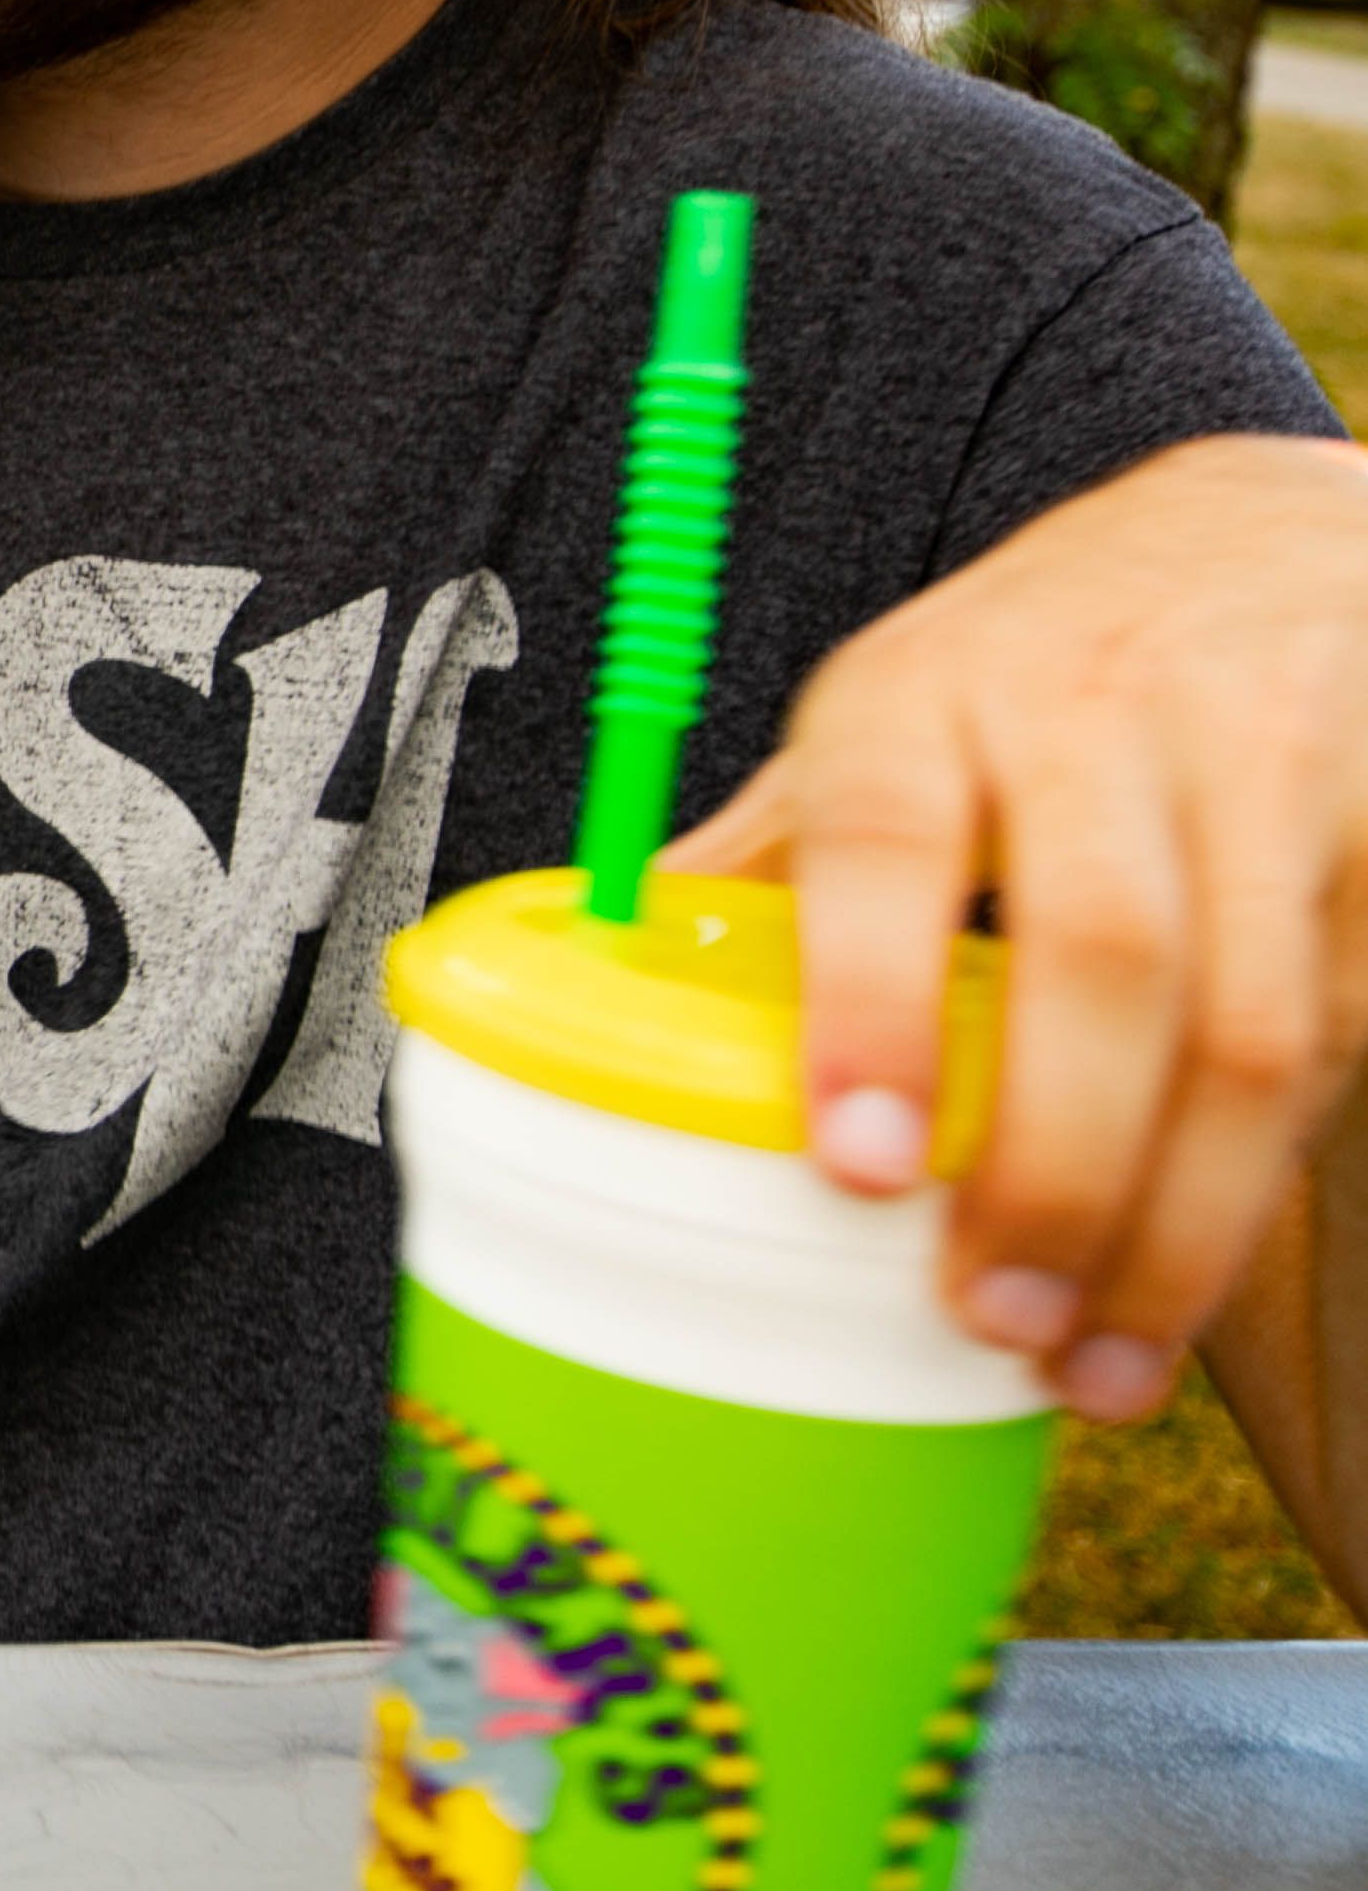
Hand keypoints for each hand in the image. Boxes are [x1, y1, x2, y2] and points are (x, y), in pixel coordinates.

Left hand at [668, 435, 1367, 1416]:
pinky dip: (1268, 1172)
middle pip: (1097, 960)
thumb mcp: (878, 717)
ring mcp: (1257, 766)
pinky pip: (1342, 1024)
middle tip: (988, 1315)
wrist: (1259, 533)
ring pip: (1248, 1024)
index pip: (881, 844)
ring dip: (1175, 1219)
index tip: (853, 1167)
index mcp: (916, 696)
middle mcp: (1090, 715)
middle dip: (1050, 1166)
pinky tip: (1192, 1271)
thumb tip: (598, 987)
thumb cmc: (1023, 669)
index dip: (871, 1008)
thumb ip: (768, 856)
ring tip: (1096, 1357)